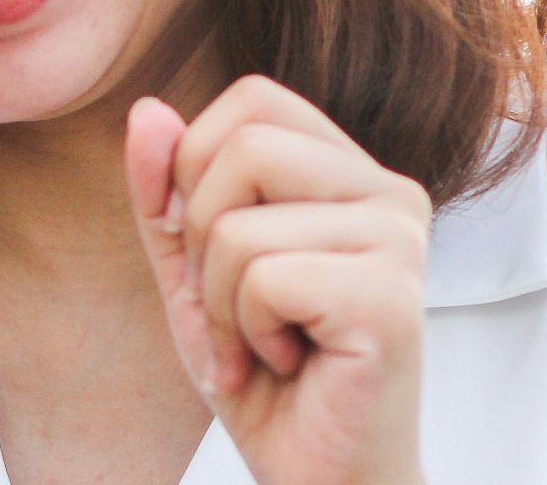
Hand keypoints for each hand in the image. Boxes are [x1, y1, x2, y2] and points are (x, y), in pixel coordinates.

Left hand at [123, 75, 431, 484]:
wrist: (315, 471)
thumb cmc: (263, 372)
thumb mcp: (193, 269)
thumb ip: (167, 191)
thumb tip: (147, 108)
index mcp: (351, 172)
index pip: (254, 99)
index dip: (196, 163)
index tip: (201, 246)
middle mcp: (390, 193)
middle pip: (243, 145)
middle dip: (201, 236)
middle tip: (233, 306)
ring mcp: (400, 242)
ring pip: (240, 224)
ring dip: (220, 302)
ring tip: (261, 343)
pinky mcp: (390, 298)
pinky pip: (264, 279)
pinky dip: (247, 333)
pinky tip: (287, 363)